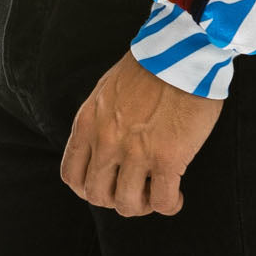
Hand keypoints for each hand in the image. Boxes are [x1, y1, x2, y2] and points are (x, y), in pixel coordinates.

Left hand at [60, 49, 223, 216]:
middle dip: (116, 199)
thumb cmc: (150, 65)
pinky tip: (177, 193)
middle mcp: (107, 140)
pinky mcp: (168, 158)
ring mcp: (136, 151)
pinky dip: (170, 205)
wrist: (183, 50)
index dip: (89, 188)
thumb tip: (103, 148)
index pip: (72, 175)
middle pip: (97, 196)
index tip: (108, 184)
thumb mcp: (107, 90)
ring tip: (157, 192)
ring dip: (143, 205)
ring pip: (127, 205)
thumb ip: (100, 121)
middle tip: (136, 189)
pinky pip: (163, 203)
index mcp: (88, 122)